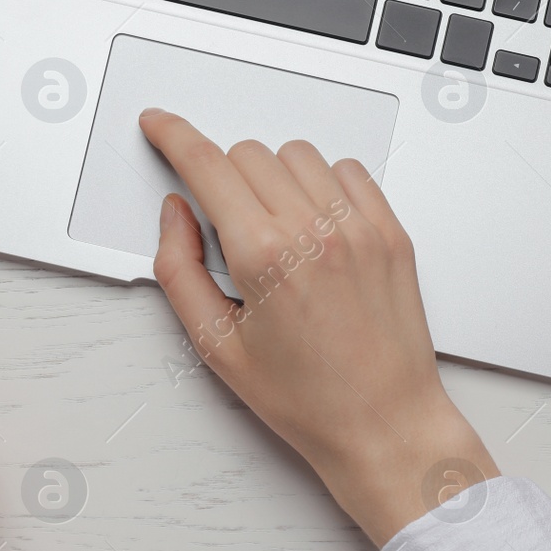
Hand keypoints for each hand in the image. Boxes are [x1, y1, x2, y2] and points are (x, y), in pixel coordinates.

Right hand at [140, 110, 496, 546]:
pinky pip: (349, 171)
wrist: (384, 424)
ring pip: (297, 154)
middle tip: (224, 221)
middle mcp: (313, 231)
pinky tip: (314, 222)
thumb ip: (180, 270)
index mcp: (264, 257)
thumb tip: (174, 215)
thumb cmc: (307, 398)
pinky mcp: (390, 232)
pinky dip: (323, 183)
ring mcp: (358, 227)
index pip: (206, 164)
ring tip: (273, 225)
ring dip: (273, 174)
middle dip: (222, 173)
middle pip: (247, 153)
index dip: (173, 135)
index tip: (159, 125)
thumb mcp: (216, 346)